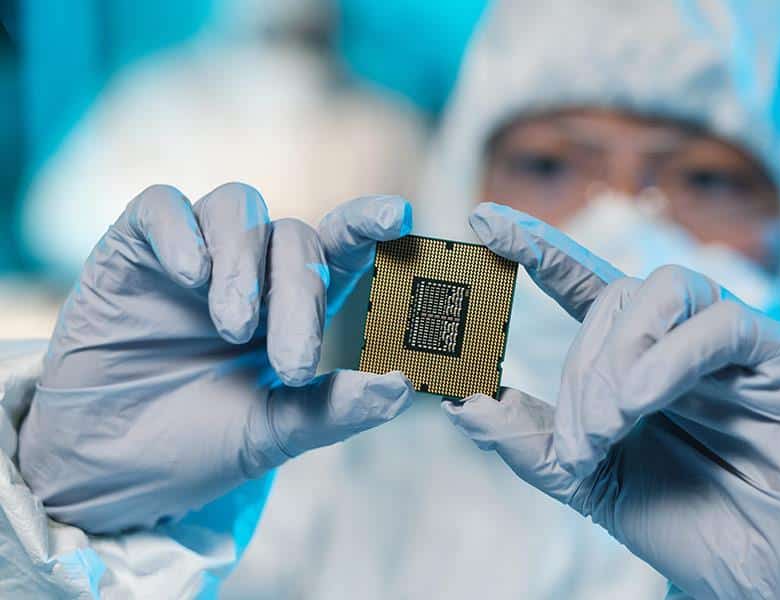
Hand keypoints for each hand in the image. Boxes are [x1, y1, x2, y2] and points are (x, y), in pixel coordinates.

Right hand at [19, 183, 414, 533]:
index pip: (339, 248)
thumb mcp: (273, 433)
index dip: (367, 224)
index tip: (398, 216)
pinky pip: (162, 206)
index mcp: (293, 306)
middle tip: (289, 362)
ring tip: (232, 325)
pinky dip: (181, 231)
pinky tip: (189, 275)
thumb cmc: (197, 443)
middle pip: (293, 237)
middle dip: (300, 295)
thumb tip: (400, 386)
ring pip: (237, 207)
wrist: (107, 468)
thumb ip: (332, 409)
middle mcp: (250, 271)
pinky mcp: (133, 251)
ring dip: (244, 262)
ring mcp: (192, 256)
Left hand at [444, 203, 779, 598]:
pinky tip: (646, 400)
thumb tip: (458, 402)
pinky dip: (670, 358)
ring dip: (621, 357)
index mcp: (633, 355)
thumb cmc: (687, 519)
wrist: (772, 571)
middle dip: (584, 369)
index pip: (579, 282)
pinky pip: (721, 323)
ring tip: (615, 422)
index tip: (482, 218)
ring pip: (662, 290)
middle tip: (584, 442)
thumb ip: (528, 440)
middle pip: (613, 297)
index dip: (535, 247)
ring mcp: (731, 338)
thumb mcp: (589, 480)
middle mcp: (678, 334)